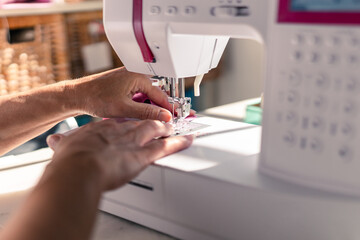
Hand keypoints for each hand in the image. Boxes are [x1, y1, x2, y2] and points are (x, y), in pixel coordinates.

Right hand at [46, 119, 193, 190]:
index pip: (121, 120)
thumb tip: (55, 142)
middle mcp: (122, 131)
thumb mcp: (63, 146)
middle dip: (154, 119)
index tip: (134, 121)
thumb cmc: (71, 159)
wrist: (79, 168)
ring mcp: (134, 141)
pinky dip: (179, 142)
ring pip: (157, 129)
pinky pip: (167, 146)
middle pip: (142, 121)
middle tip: (163, 119)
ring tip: (177, 126)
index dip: (130, 121)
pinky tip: (188, 139)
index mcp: (103, 128)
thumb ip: (63, 143)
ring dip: (168, 128)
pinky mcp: (144, 155)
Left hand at [67, 67, 174, 121]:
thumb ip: (147, 113)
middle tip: (171, 120)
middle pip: (156, 94)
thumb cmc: (96, 97)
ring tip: (157, 120)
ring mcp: (130, 78)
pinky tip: (142, 114)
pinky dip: (142, 105)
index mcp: (138, 76)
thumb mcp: (124, 109)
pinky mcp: (125, 83)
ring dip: (151, 107)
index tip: (177, 118)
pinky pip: (139, 94)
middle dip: (162, 108)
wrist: (77, 95)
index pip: (161, 95)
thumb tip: (164, 116)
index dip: (169, 109)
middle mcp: (136, 74)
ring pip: (147, 95)